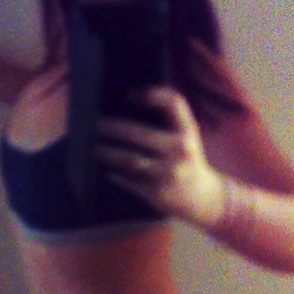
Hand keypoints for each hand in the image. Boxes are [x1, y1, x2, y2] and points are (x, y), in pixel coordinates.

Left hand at [96, 86, 219, 222]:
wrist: (202, 197)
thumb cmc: (187, 159)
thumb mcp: (186, 136)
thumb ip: (168, 120)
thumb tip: (126, 105)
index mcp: (188, 131)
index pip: (173, 103)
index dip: (152, 95)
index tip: (129, 95)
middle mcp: (180, 150)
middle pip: (138, 133)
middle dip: (111, 128)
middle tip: (92, 125)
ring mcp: (168, 173)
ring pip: (129, 160)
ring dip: (106, 153)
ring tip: (91, 148)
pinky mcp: (157, 192)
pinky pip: (128, 181)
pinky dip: (115, 175)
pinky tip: (105, 169)